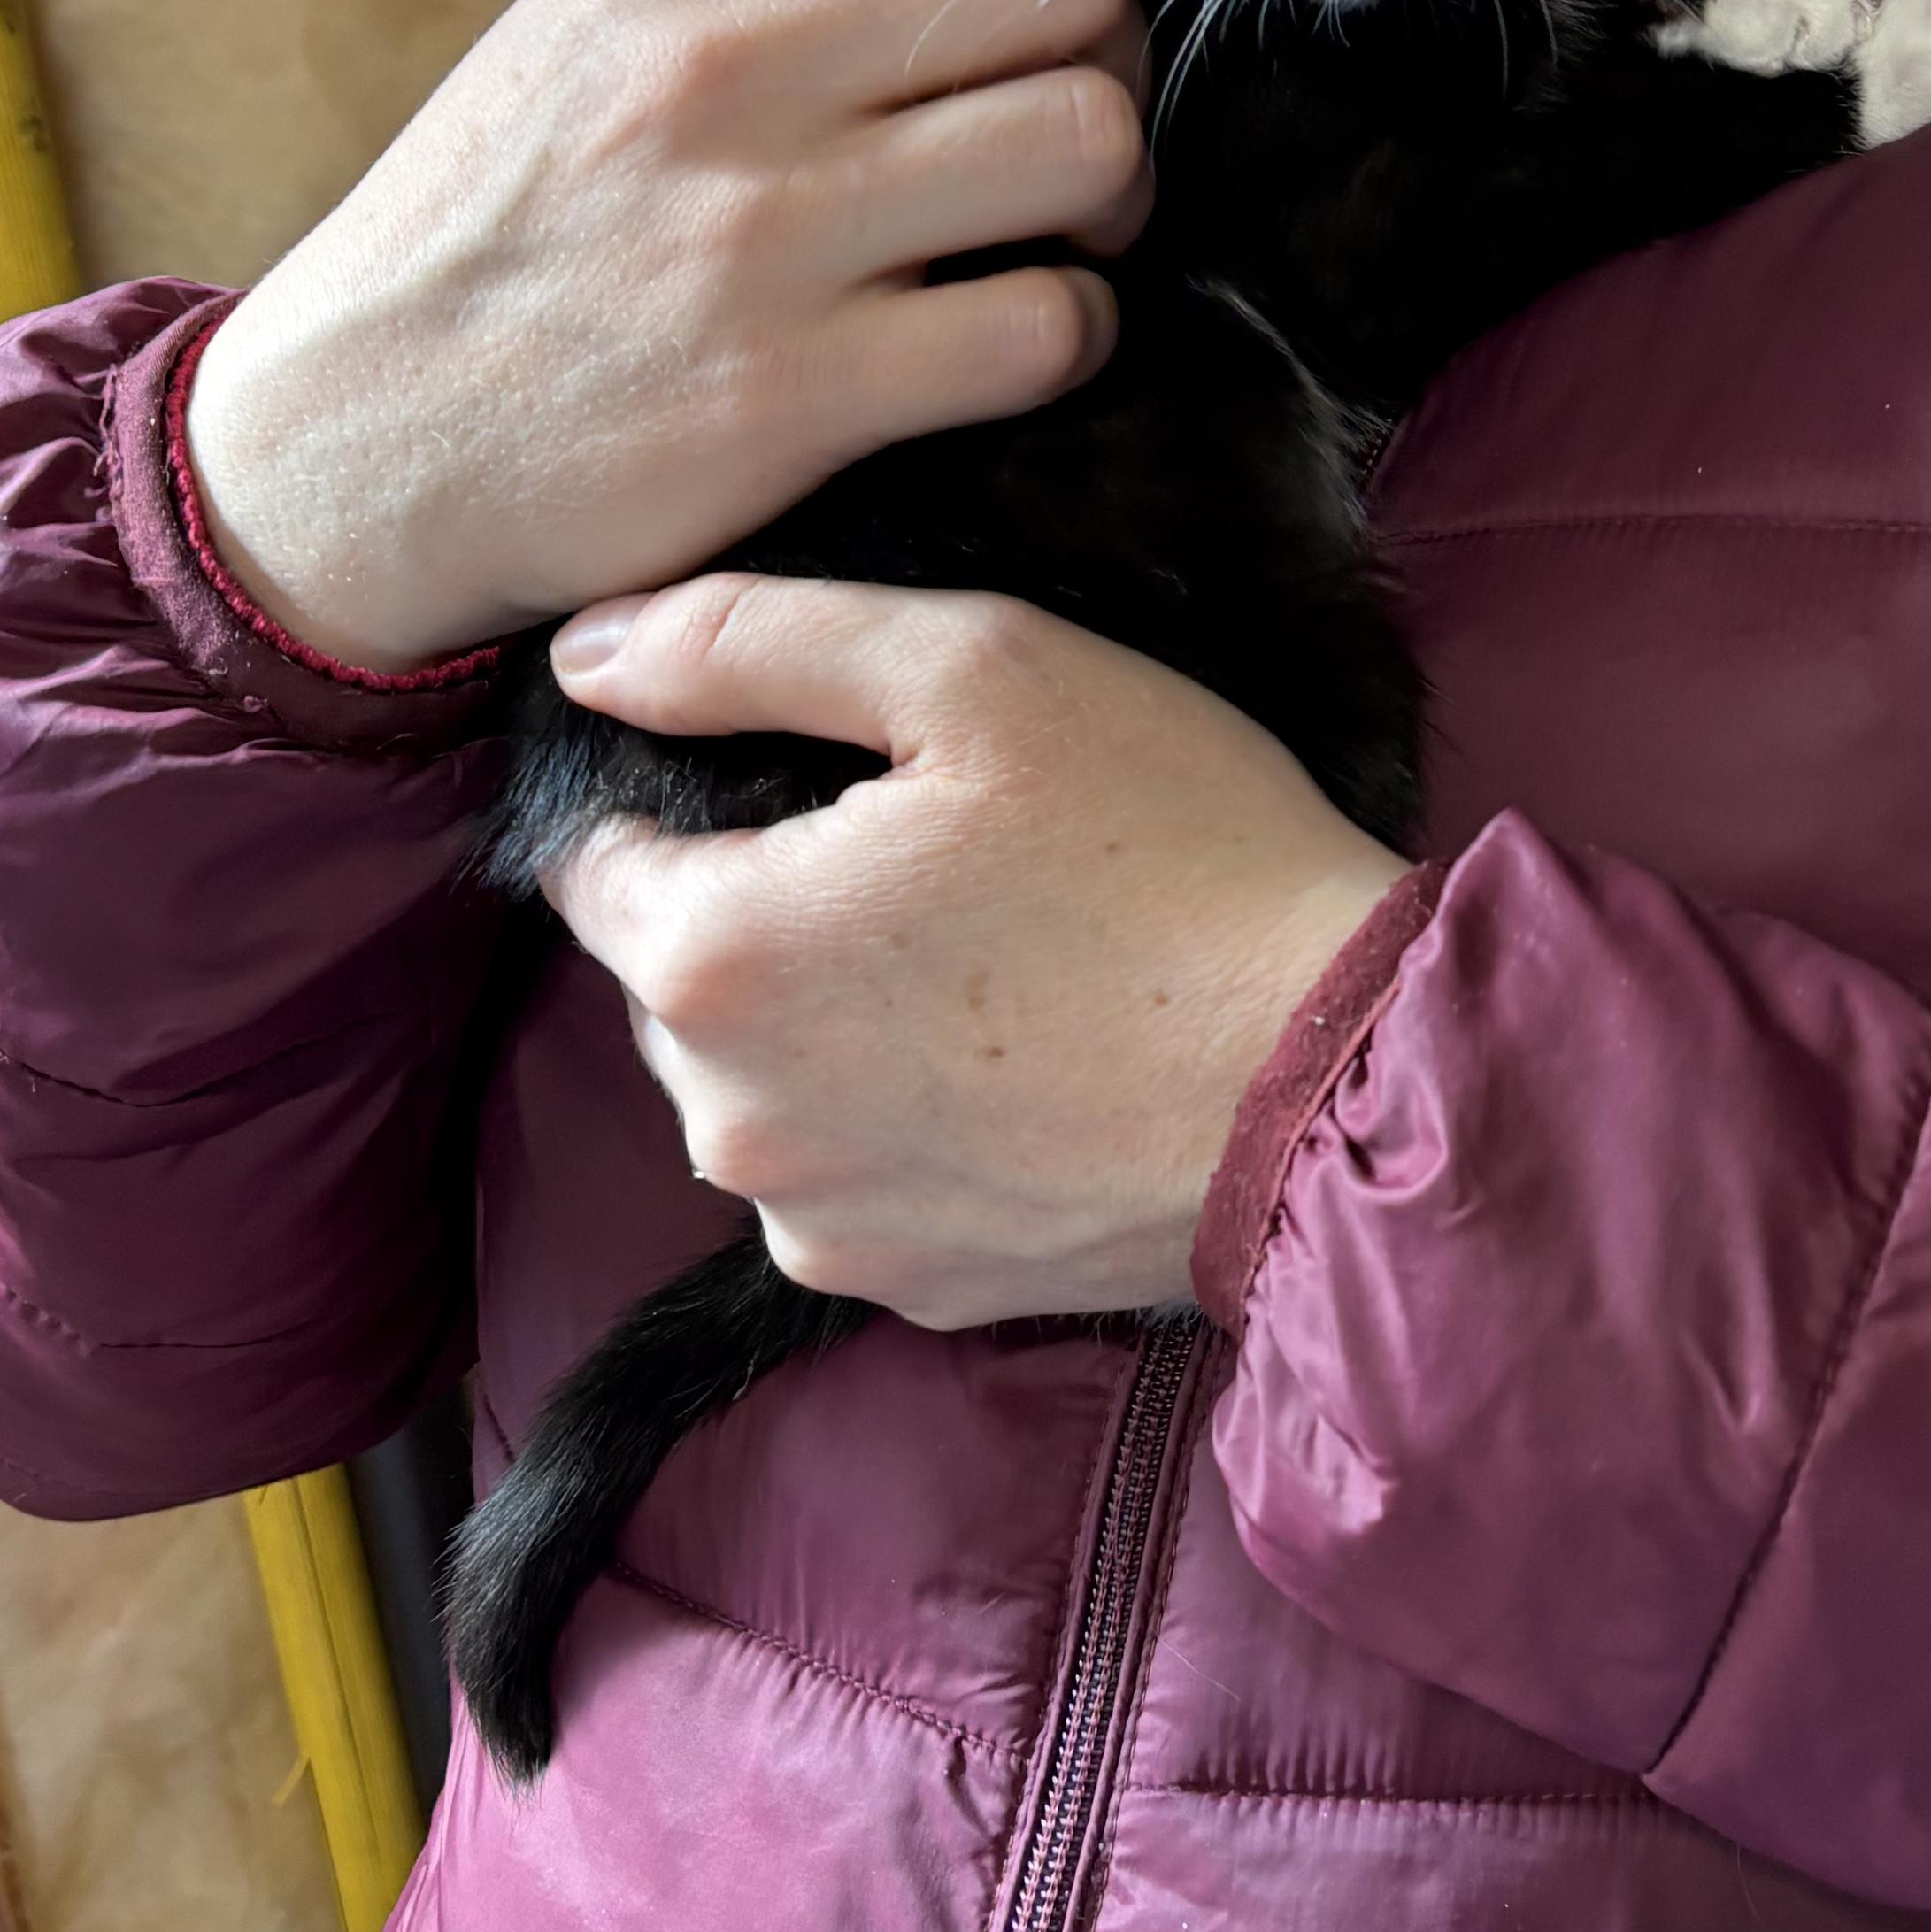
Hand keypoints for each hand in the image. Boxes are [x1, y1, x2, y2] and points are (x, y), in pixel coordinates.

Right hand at [185, 0, 1148, 669]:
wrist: (345, 445)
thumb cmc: (494, 231)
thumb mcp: (583, 28)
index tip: (1013, 10)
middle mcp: (723, 63)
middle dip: (1100, 50)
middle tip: (1055, 129)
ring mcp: (764, 229)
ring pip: (1085, 136)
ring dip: (1111, 196)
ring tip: (1054, 235)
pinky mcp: (798, 391)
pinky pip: (1047, 323)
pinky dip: (1073, 334)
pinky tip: (1015, 341)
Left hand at [535, 574, 1403, 1326]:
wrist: (1342, 1078)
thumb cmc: (1174, 851)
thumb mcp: (976, 671)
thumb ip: (750, 642)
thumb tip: (588, 652)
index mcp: (714, 954)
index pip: (594, 862)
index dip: (691, 803)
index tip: (817, 787)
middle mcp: (728, 1118)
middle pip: (675, 983)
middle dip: (765, 919)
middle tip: (934, 869)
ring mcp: (815, 1223)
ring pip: (759, 1089)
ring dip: (829, 1029)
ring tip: (990, 970)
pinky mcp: (905, 1289)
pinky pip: (848, 1183)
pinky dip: (902, 1127)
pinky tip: (1019, 1070)